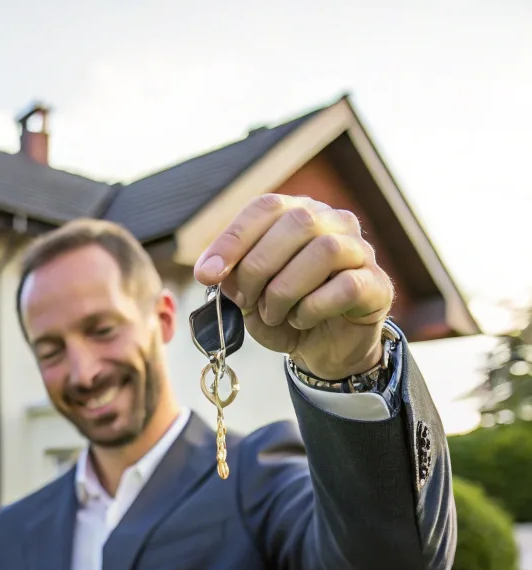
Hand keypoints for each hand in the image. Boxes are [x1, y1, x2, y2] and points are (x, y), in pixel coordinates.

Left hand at [193, 194, 393, 379]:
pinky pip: (347, 286)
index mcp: (297, 215)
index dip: (233, 239)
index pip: (266, 207)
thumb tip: (215, 270)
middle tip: (247, 301)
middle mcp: (333, 223)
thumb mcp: (248, 297)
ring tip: (274, 313)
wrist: (320, 350)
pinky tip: (301, 320)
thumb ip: (232, 278)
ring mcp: (360, 251)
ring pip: (325, 250)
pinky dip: (313, 307)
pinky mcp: (377, 285)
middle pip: (297, 222)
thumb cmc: (284, 314)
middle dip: (258, 267)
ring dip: (286, 289)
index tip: (206, 275)